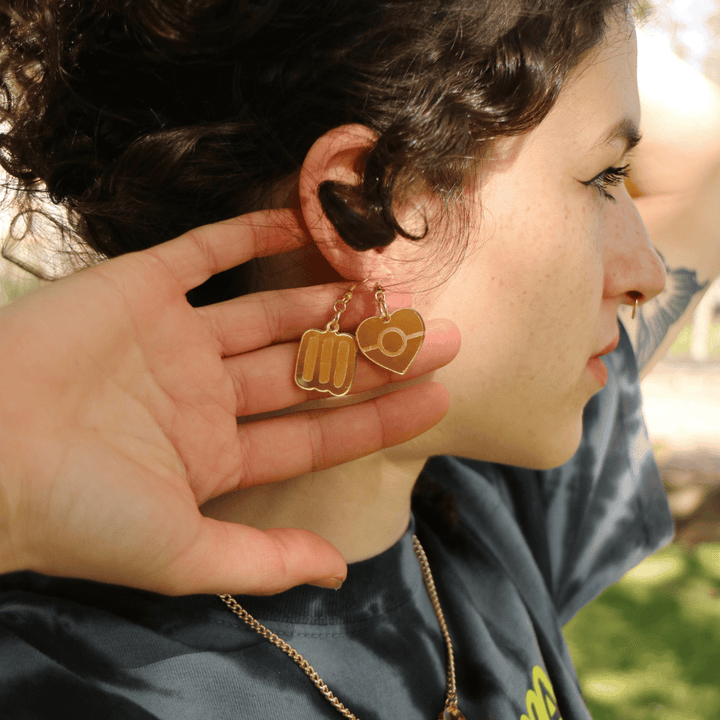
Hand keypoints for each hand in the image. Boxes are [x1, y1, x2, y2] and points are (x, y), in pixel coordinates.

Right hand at [0, 210, 458, 594]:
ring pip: (269, 313)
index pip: (318, 434)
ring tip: (390, 292)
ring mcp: (172, 339)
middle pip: (307, 371)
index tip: (438, 395)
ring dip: (328, 301)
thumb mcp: (182, 554)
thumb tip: (337, 571)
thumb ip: (264, 561)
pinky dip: (249, 233)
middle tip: (440, 335)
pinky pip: (204, 251)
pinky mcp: (137, 287)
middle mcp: (202, 394)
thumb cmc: (78, 512)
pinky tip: (304, 223)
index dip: (380, 416)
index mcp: (215, 454)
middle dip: (374, 354)